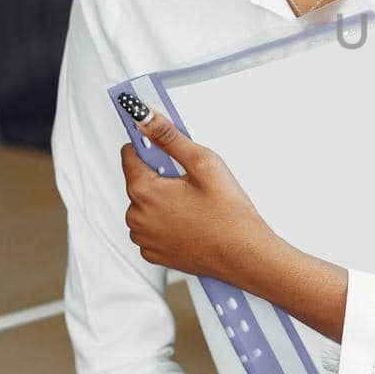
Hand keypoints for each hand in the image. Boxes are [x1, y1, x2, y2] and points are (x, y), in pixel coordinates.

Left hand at [119, 107, 275, 281]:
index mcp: (144, 191)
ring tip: (196, 206)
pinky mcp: (153, 254)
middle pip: (140, 181)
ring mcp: (144, 238)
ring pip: (146, 206)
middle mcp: (136, 217)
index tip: (167, 150)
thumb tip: (144, 117)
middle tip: (194, 183)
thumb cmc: (229, 213)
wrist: (244, 256)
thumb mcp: (203, 163)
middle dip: (162, 177)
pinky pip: (153, 229)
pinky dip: (167, 223)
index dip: (151, 147)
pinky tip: (192, 223)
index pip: (130, 154)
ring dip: (164, 201)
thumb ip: (169, 137)